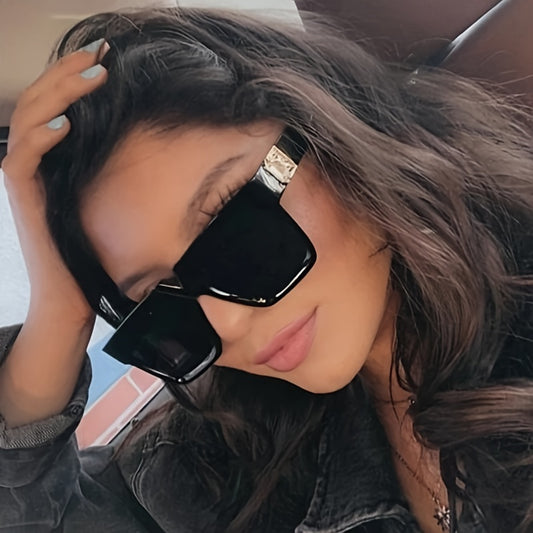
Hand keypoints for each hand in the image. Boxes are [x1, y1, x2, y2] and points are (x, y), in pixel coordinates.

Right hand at [1, 39, 108, 323]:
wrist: (71, 290)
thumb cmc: (86, 246)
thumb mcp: (98, 195)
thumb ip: (100, 165)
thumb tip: (130, 138)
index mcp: (49, 157)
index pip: (54, 103)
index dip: (74, 77)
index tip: (106, 58)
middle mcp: (32, 160)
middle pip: (39, 101)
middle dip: (68, 73)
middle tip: (100, 54)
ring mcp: (25, 178)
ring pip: (30, 119)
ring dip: (60, 93)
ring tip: (93, 75)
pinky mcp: (22, 198)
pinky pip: (23, 159)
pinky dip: (42, 137)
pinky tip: (66, 122)